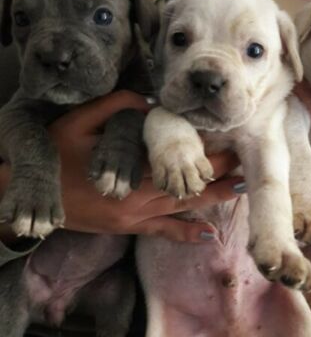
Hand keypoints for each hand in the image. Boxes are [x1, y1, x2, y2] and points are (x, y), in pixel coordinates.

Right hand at [47, 91, 242, 242]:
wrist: (38, 199)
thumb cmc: (58, 157)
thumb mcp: (79, 123)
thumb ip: (114, 108)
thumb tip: (148, 101)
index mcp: (131, 169)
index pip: (178, 160)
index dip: (206, 154)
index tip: (232, 144)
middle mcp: (140, 195)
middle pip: (187, 184)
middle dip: (217, 175)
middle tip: (246, 167)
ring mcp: (136, 214)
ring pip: (181, 207)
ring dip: (211, 199)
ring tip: (239, 191)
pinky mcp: (129, 226)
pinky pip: (162, 231)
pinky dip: (185, 234)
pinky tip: (207, 236)